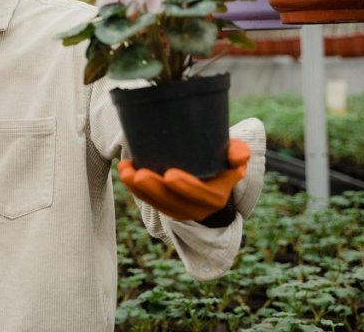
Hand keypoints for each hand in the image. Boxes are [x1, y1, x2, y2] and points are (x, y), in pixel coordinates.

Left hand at [118, 139, 250, 220]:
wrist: (212, 180)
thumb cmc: (222, 163)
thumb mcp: (234, 158)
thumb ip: (238, 154)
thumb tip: (239, 156)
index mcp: (216, 197)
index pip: (201, 195)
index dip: (186, 187)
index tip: (170, 174)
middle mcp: (197, 209)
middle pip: (172, 202)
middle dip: (154, 189)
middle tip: (140, 174)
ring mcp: (178, 210)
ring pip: (155, 202)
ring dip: (138, 189)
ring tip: (126, 170)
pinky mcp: (164, 207)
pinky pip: (147, 200)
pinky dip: (133, 187)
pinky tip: (124, 170)